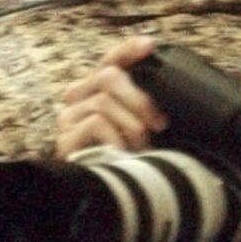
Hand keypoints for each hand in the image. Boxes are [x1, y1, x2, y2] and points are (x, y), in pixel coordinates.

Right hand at [56, 36, 167, 157]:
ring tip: (140, 148)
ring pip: (104, 101)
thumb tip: (174, 89)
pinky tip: (123, 153)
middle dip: (139, 98)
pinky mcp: (66, 136)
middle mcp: (80, 97)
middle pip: (108, 76)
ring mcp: (70, 117)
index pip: (111, 60)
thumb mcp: (145, 129)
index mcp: (99, 90)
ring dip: (131, 126)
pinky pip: (96, 123)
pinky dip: (117, 138)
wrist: (106, 196)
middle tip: (159, 123)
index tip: (148, 45)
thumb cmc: (130, 158)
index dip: (128, 50)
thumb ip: (149, 109)